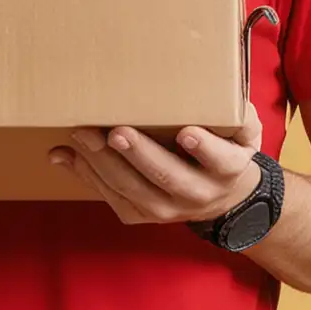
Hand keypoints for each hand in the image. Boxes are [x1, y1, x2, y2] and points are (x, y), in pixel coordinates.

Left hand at [48, 110, 264, 227]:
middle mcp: (197, 194)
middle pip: (166, 176)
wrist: (222, 198)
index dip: (206, 149)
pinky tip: (66, 154)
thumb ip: (240, 114)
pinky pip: (111, 196)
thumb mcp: (244, 132)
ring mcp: (166, 209)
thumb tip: (229, 94)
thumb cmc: (227, 149)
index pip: (220, 161)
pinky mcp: (140, 215)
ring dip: (103, 162)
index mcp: (227, 170)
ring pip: (132, 189)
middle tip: (116, 131)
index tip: (188, 133)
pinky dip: (86, 174)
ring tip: (82, 136)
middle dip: (138, 153)